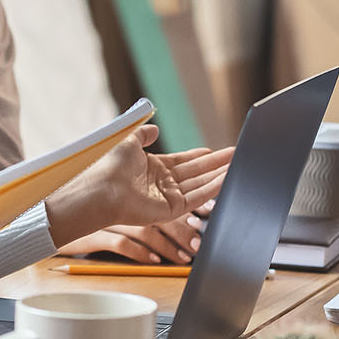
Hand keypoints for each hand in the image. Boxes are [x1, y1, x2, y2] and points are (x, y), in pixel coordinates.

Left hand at [56, 146, 231, 262]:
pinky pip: (196, 198)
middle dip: (216, 164)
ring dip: (218, 175)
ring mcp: (167, 198)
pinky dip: (212, 188)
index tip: (215, 151)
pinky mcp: (171, 210)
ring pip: (199, 184)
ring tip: (238, 165)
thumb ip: (142, 135)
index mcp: (152, 168)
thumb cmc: (109, 167)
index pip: (182, 161)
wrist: (101, 190)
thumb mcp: (128, 142)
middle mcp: (162, 183)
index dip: (199, 156)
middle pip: (195, 172)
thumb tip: (154, 129)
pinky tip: (226, 178)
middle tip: (236, 155)